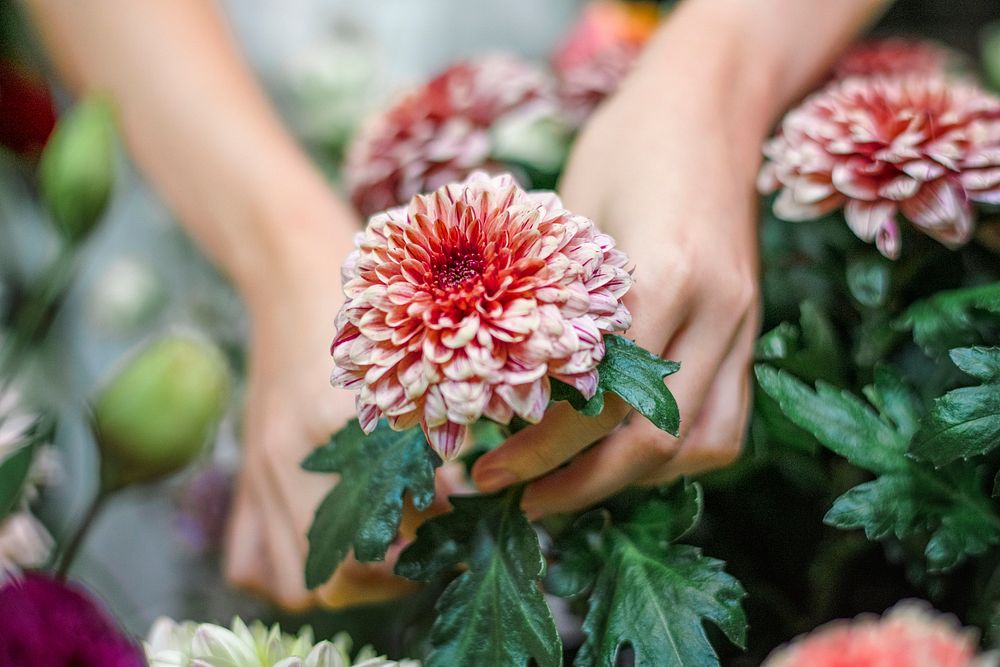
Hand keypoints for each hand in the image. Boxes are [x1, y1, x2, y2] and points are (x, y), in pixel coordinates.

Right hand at [223, 195, 455, 609]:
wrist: (289, 279)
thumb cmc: (362, 310)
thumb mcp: (408, 364)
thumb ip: (431, 434)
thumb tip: (456, 501)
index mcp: (330, 428)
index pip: (375, 535)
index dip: (420, 548)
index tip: (451, 532)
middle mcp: (286, 460)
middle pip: (331, 575)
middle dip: (386, 577)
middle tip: (423, 551)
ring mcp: (258, 472)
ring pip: (287, 581)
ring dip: (338, 584)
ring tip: (379, 556)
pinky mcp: (246, 474)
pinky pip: (247, 559)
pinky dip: (284, 571)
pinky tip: (325, 546)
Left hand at [472, 31, 766, 518]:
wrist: (709, 102)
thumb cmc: (625, 143)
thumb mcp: (570, 214)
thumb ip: (553, 303)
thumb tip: (503, 390)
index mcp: (665, 275)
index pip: (602, 399)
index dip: (540, 450)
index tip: (487, 471)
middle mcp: (717, 309)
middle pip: (656, 438)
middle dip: (580, 484)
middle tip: (517, 499)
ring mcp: (743, 321)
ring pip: (705, 443)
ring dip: (635, 479)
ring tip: (570, 486)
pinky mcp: (751, 326)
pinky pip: (728, 417)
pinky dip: (677, 451)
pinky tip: (629, 450)